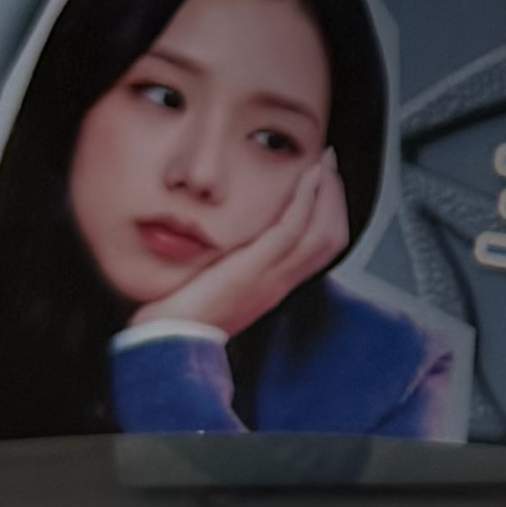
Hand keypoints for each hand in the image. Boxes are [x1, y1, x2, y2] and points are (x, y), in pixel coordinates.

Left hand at [133, 150, 352, 348]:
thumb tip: (226, 236)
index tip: (323, 182)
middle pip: (331, 237)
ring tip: (322, 164)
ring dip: (327, 192)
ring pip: (322, 232)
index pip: (320, 247)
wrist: (170, 342)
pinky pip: (293, 230)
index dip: (329, 212)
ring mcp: (271, 277)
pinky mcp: (254, 270)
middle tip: (329, 165)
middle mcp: (280, 282)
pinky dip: (306, 199)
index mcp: (273, 285)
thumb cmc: (183, 317)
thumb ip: (229, 263)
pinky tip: (307, 177)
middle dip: (335, 197)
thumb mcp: (217, 285)